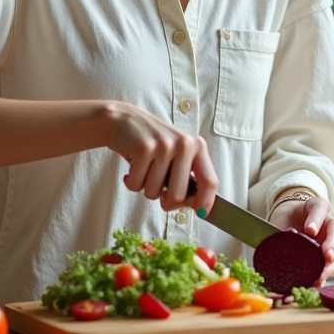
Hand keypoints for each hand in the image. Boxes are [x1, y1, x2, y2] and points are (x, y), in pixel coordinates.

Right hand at [100, 101, 217, 214]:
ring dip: (145, 188)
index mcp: (197, 146)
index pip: (210, 181)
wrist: (124, 120)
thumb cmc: (153, 145)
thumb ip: (187, 178)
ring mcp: (164, 146)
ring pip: (154, 192)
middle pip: (179, 196)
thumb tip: (200, 208)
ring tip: (144, 169)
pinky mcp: (144, 148)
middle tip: (158, 190)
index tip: (200, 214)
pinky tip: (132, 166)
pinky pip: (137, 185)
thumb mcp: (176, 156)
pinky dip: (131, 182)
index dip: (205, 202)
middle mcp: (184, 144)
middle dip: (166, 202)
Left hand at [270, 197, 333, 283]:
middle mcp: (328, 222)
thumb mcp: (281, 219)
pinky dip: (326, 275)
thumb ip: (279, 230)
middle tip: (326, 256)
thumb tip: (273, 247)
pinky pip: (332, 266)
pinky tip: (318, 282)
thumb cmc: (287, 218)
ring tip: (320, 275)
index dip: (316, 219)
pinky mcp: (329, 256)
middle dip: (331, 244)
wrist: (289, 221)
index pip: (319, 208)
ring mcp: (331, 239)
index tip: (310, 230)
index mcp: (316, 207)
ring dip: (330, 264)